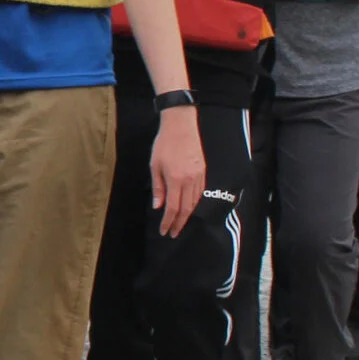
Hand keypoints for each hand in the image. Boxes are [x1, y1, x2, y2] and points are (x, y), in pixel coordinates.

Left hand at [150, 107, 203, 237]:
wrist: (181, 126)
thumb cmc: (164, 144)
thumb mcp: (154, 166)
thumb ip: (158, 187)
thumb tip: (158, 206)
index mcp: (176, 179)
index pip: (173, 208)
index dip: (168, 222)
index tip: (164, 231)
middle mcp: (190, 181)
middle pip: (186, 209)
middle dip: (179, 223)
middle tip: (173, 233)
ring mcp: (199, 176)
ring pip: (195, 202)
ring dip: (187, 215)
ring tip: (180, 223)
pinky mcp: (204, 171)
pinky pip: (200, 192)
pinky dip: (195, 203)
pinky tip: (189, 208)